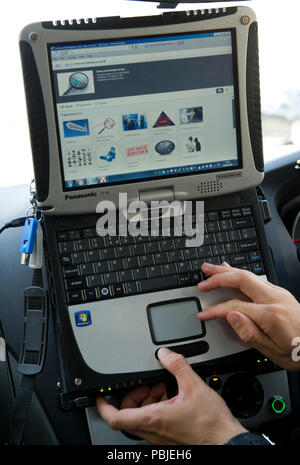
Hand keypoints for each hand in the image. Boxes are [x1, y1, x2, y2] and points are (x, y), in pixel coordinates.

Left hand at [96, 348, 245, 444]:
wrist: (226, 442)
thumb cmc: (211, 424)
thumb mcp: (194, 386)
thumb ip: (177, 366)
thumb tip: (164, 354)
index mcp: (153, 419)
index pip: (115, 417)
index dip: (103, 406)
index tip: (100, 395)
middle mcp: (153, 431)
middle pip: (127, 415)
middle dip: (132, 396)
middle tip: (143, 385)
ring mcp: (160, 436)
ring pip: (141, 417)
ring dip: (147, 400)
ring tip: (163, 387)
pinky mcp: (169, 437)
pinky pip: (153, 421)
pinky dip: (157, 406)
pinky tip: (172, 397)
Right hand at [197, 262, 299, 370]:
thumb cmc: (299, 351)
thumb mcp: (272, 351)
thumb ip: (249, 333)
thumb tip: (230, 316)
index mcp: (270, 313)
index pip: (234, 305)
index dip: (215, 310)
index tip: (204, 314)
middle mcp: (274, 298)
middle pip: (241, 279)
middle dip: (218, 277)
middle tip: (202, 280)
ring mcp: (278, 293)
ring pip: (248, 274)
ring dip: (227, 271)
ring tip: (211, 269)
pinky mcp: (280, 293)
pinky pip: (255, 277)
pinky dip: (239, 273)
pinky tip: (232, 271)